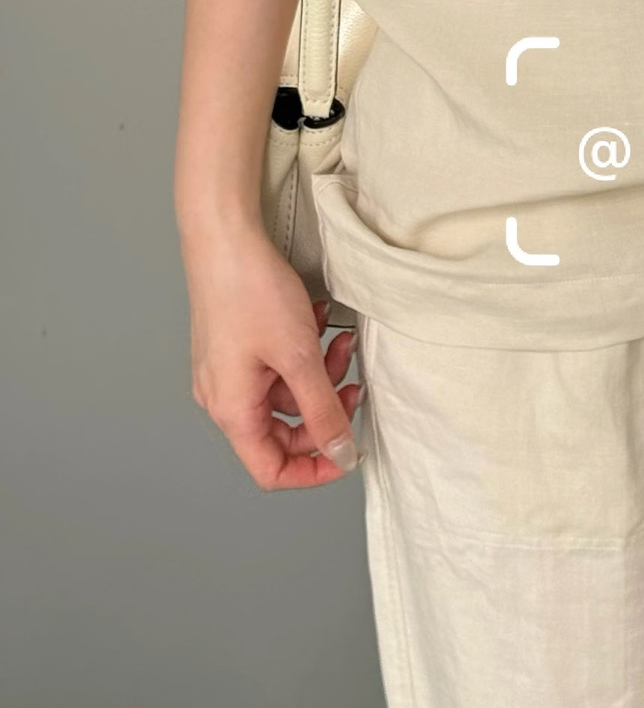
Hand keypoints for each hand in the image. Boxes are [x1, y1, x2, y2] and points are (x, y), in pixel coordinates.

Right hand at [184, 218, 362, 489]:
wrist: (224, 238)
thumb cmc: (252, 294)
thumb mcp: (299, 357)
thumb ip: (323, 410)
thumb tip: (341, 454)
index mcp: (232, 410)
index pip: (271, 469)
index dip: (313, 469)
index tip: (349, 451)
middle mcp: (224, 396)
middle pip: (283, 430)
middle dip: (325, 409)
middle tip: (355, 384)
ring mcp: (228, 370)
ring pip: (285, 392)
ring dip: (320, 373)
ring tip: (341, 340)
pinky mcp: (236, 345)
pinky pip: (276, 365)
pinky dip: (302, 351)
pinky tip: (317, 320)